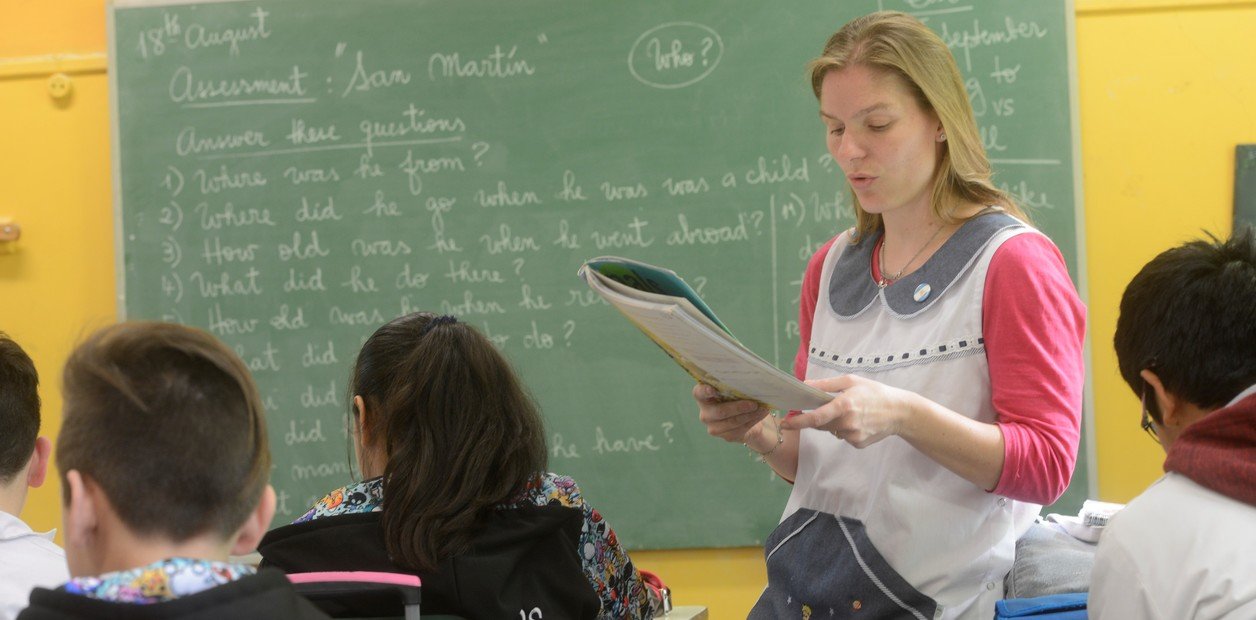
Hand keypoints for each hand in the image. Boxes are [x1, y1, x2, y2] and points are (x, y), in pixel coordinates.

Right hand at [693, 383, 769, 443]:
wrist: (749, 417)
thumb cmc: (740, 397)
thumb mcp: (737, 389)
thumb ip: (736, 385)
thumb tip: (750, 382)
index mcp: (704, 396)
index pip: (699, 393)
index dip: (704, 391)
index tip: (712, 389)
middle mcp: (705, 412)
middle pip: (719, 411)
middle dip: (738, 407)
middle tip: (754, 404)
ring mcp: (713, 426)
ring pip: (732, 422)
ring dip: (749, 415)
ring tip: (762, 408)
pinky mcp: (725, 436)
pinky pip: (739, 430)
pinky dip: (752, 421)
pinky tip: (761, 414)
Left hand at [779, 375, 912, 447]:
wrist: (900, 412)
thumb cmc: (874, 392)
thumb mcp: (850, 381)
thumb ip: (825, 385)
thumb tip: (803, 385)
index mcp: (844, 405)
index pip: (815, 417)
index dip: (797, 421)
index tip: (784, 423)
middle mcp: (847, 423)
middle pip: (820, 424)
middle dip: (815, 418)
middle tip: (823, 408)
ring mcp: (853, 436)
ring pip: (831, 430)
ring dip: (832, 422)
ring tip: (851, 411)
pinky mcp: (858, 444)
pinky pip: (842, 436)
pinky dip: (844, 429)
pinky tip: (858, 421)